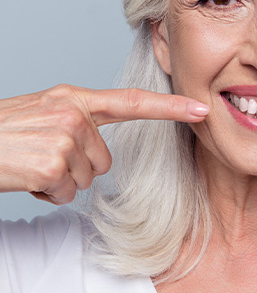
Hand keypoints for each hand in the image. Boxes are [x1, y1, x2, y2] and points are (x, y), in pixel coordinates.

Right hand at [0, 84, 208, 204]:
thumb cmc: (2, 133)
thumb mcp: (42, 113)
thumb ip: (77, 121)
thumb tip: (100, 153)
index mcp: (73, 99)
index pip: (132, 102)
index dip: (170, 107)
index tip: (201, 110)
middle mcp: (73, 114)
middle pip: (105, 160)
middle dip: (77, 167)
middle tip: (42, 156)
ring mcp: (64, 137)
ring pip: (86, 179)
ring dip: (59, 180)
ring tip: (31, 163)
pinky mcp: (53, 164)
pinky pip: (65, 193)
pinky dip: (45, 193)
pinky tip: (25, 176)